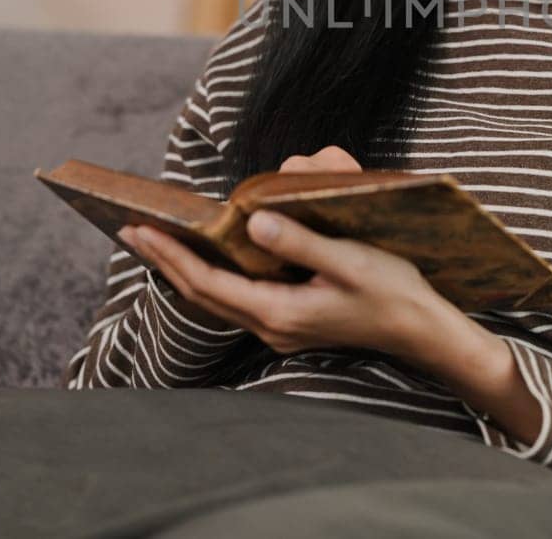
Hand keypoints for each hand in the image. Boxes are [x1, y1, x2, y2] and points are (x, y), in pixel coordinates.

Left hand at [117, 144, 451, 360]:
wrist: (420, 328)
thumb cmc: (390, 289)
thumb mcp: (347, 259)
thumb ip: (298, 242)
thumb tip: (251, 223)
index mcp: (279, 312)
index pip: (207, 282)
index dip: (170, 255)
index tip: (139, 229)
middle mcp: (272, 327)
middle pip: (202, 295)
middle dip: (165, 262)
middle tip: (132, 231)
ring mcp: (280, 329)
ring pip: (217, 300)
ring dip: (184, 271)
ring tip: (159, 243)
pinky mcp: (291, 322)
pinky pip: (237, 300)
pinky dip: (212, 277)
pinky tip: (208, 260)